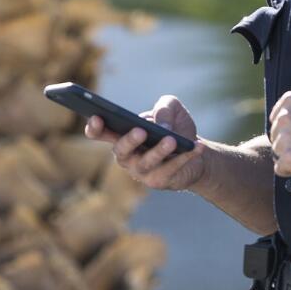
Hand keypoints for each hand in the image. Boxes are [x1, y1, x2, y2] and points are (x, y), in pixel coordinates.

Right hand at [84, 94, 208, 191]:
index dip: (95, 127)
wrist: (195, 151)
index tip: (96, 117)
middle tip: (140, 130)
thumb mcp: (172, 109)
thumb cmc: (176, 127)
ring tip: (171, 140)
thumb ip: (164, 108)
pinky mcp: (160, 181)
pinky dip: (185, 157)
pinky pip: (170, 170)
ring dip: (159, 151)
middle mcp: (127, 156)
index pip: (100, 133)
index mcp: (122, 135)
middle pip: (121, 151)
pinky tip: (196, 146)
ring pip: (146, 163)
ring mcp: (142, 171)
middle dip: (129, 140)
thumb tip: (161, 125)